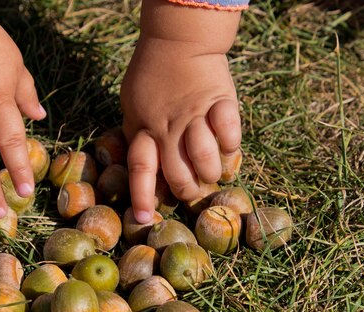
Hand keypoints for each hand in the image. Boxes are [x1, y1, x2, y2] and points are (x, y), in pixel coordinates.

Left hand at [120, 0, 241, 222]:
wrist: (178, 40)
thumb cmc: (151, 74)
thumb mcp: (131, 105)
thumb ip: (136, 134)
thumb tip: (138, 165)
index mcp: (143, 129)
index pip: (140, 169)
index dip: (141, 197)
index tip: (144, 219)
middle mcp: (168, 128)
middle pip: (178, 173)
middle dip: (187, 191)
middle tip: (193, 193)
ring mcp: (195, 115)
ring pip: (205, 158)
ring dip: (211, 172)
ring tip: (214, 173)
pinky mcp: (220, 102)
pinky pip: (229, 131)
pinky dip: (231, 144)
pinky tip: (229, 147)